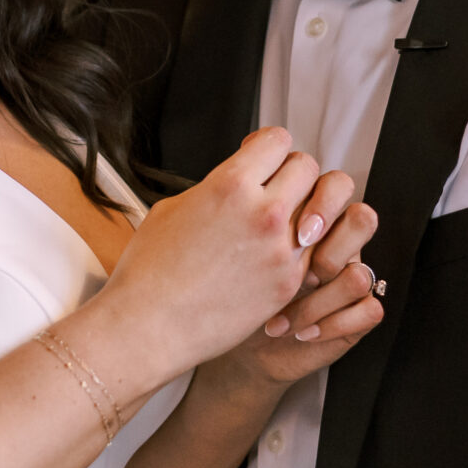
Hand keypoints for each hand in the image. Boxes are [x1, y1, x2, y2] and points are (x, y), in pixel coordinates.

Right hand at [93, 128, 332, 390]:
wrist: (150, 328)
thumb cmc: (149, 272)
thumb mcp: (173, 208)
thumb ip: (214, 188)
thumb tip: (234, 184)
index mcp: (231, 186)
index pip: (277, 140)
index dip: (266, 146)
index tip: (260, 157)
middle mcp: (264, 213)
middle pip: (307, 168)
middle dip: (291, 173)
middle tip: (275, 187)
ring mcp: (281, 250)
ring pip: (318, 211)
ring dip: (300, 212)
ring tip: (275, 225)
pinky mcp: (288, 283)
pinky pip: (311, 251)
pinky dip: (297, 249)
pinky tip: (271, 256)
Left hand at [195, 192, 383, 399]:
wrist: (225, 336)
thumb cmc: (223, 286)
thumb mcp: (227, 242)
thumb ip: (246, 209)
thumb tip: (249, 180)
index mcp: (307, 219)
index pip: (335, 187)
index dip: (319, 199)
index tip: (286, 222)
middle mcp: (331, 246)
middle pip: (362, 219)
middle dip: (330, 242)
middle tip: (298, 267)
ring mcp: (344, 280)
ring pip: (361, 273)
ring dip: (322, 297)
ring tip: (287, 310)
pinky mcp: (353, 317)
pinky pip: (369, 311)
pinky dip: (333, 323)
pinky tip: (301, 331)